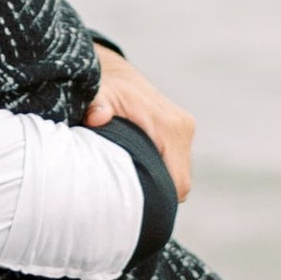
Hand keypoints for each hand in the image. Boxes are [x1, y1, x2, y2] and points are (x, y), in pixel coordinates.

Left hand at [88, 47, 193, 201]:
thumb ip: (98, 106)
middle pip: (180, 183)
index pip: (179, 183)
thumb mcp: (98, 95)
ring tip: (131, 181)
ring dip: (160, 180)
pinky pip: (176, 164)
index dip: (160, 200)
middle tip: (128, 198)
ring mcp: (184, 129)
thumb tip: (96, 117)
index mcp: (170, 126)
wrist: (114, 75)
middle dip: (159, 193)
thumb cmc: (104, 89)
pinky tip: (138, 168)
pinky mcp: (180, 131)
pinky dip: (161, 170)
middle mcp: (182, 127)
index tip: (134, 204)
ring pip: (178, 174)